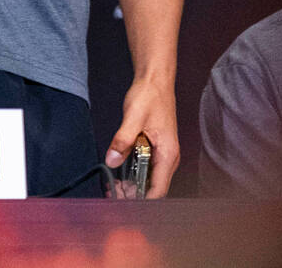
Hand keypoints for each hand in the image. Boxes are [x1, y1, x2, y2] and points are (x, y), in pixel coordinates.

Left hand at [103, 76, 179, 198]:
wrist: (155, 79)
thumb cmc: (150, 95)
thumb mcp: (133, 117)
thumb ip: (123, 140)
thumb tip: (112, 160)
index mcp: (168, 154)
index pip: (158, 191)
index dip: (140, 201)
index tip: (122, 202)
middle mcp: (169, 157)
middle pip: (154, 189)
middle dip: (134, 196)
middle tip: (112, 193)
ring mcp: (163, 154)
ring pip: (150, 180)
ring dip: (133, 186)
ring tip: (113, 185)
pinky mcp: (156, 149)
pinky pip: (147, 169)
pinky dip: (134, 174)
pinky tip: (120, 173)